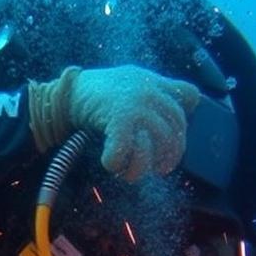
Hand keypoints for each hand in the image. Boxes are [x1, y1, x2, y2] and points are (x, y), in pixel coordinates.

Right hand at [68, 65, 199, 180]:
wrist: (67, 94)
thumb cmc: (97, 94)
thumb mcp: (130, 83)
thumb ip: (153, 93)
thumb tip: (179, 113)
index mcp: (154, 82)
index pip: (188, 96)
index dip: (185, 119)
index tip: (174, 140)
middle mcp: (150, 91)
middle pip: (175, 128)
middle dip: (170, 154)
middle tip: (159, 169)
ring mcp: (136, 105)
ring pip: (156, 144)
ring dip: (143, 166)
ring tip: (131, 174)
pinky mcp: (120, 118)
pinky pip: (127, 149)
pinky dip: (116, 163)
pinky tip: (109, 163)